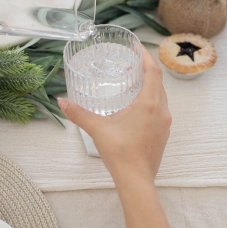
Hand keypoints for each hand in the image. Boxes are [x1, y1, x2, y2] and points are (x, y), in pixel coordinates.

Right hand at [58, 47, 170, 184]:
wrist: (136, 181)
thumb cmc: (120, 152)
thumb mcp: (97, 129)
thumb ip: (78, 113)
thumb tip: (61, 101)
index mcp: (149, 103)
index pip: (153, 71)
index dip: (146, 56)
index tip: (137, 46)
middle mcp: (162, 109)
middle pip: (158, 81)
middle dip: (146, 69)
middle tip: (130, 63)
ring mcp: (165, 122)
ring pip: (161, 95)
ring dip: (149, 85)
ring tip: (132, 82)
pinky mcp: (164, 133)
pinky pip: (161, 108)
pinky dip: (151, 100)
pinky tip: (136, 107)